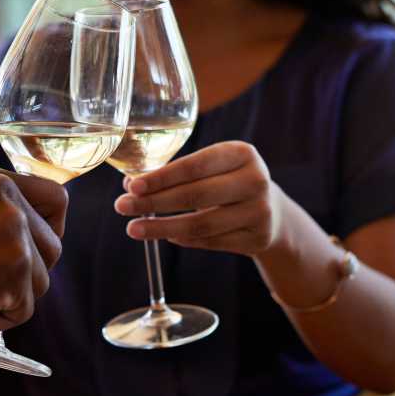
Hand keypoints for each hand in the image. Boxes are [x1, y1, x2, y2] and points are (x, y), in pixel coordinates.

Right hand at [0, 162, 66, 349]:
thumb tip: (29, 216)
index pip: (56, 197)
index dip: (51, 229)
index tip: (33, 250)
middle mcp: (3, 194)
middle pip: (53, 245)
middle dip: (27, 272)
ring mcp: (12, 229)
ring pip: (41, 279)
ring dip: (10, 298)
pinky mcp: (16, 267)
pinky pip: (26, 308)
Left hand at [113, 141, 281, 256]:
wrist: (272, 212)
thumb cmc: (228, 182)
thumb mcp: (213, 168)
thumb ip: (176, 174)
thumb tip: (130, 184)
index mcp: (241, 153)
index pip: (195, 165)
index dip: (161, 177)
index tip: (131, 186)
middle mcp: (255, 180)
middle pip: (195, 195)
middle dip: (154, 203)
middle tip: (121, 207)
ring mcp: (260, 212)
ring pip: (201, 224)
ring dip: (162, 228)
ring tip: (134, 229)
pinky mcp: (257, 239)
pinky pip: (210, 242)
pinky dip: (183, 239)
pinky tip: (165, 235)